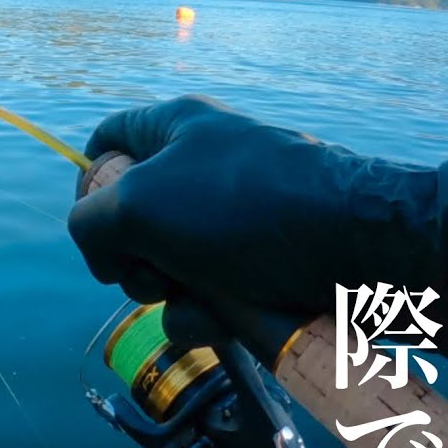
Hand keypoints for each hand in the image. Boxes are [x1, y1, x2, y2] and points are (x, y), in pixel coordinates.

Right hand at [68, 95, 447, 375]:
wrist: (359, 251)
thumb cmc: (244, 209)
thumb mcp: (140, 203)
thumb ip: (90, 221)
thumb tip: (104, 252)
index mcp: (176, 128)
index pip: (107, 142)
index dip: (88, 183)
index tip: (93, 224)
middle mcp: (202, 173)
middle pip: (128, 223)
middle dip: (130, 257)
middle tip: (150, 267)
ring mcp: (231, 228)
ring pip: (162, 274)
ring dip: (168, 297)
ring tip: (200, 294)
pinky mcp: (256, 276)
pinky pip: (203, 304)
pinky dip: (206, 318)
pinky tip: (228, 318)